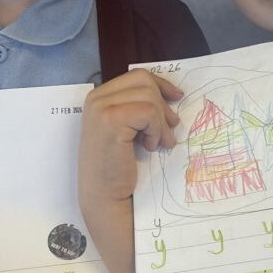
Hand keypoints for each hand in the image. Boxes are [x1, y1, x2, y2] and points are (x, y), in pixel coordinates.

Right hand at [79, 70, 182, 207]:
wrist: (104, 195)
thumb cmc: (117, 167)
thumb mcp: (128, 129)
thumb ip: (139, 108)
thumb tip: (173, 96)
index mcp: (99, 97)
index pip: (137, 76)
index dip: (160, 85)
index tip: (176, 98)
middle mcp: (96, 98)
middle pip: (144, 82)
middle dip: (162, 105)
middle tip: (169, 130)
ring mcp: (101, 108)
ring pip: (149, 97)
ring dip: (161, 123)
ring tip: (159, 143)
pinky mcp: (111, 120)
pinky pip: (149, 112)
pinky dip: (155, 130)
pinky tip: (149, 147)